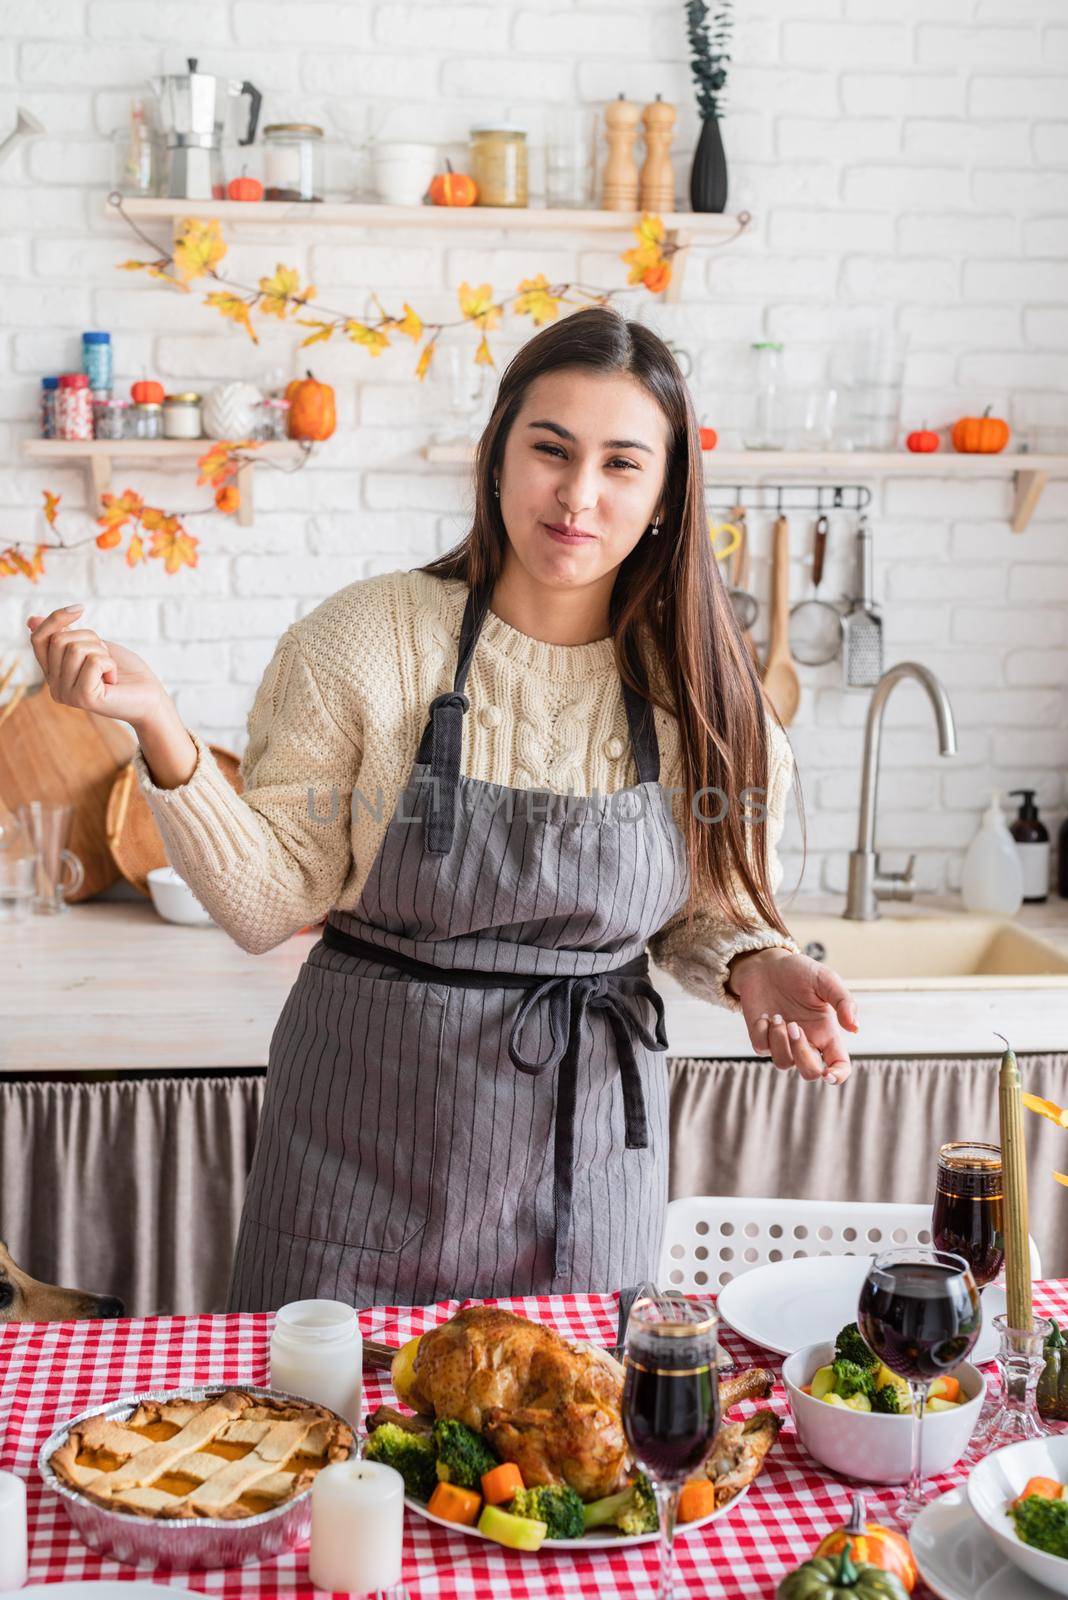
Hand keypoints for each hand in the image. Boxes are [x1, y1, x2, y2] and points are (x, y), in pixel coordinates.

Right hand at [26, 603, 169, 729]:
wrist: (150, 697)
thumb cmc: (124, 672)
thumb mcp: (92, 646)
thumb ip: (64, 635)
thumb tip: (31, 620)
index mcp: (53, 673)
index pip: (38, 639)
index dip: (56, 619)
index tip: (80, 609)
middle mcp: (54, 687)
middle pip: (59, 640)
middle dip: (90, 639)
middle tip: (106, 658)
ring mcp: (67, 694)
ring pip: (75, 648)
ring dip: (102, 652)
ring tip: (109, 670)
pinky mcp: (83, 698)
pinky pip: (93, 662)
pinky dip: (109, 664)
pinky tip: (113, 679)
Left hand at [727, 945, 858, 1085]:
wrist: (766, 963)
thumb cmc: (799, 971)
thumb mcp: (825, 979)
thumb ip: (843, 1000)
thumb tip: (854, 1027)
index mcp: (826, 1032)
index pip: (839, 1065)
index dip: (838, 1076)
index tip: (828, 1074)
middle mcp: (806, 1041)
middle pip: (810, 1072)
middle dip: (802, 1053)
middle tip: (794, 1025)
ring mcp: (782, 1041)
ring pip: (783, 1063)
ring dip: (780, 1041)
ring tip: (777, 1016)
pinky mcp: (761, 1036)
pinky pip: (761, 1048)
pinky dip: (762, 1032)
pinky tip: (764, 1015)